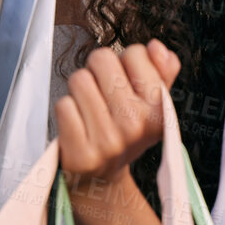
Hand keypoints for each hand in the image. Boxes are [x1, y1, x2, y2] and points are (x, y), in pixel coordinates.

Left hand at [55, 41, 180, 181]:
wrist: (101, 177)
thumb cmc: (124, 133)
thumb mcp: (151, 104)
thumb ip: (161, 72)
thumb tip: (156, 47)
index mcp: (158, 110)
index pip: (135, 53)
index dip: (125, 62)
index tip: (125, 83)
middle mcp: (136, 126)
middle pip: (101, 59)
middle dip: (97, 71)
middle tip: (102, 94)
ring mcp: (108, 142)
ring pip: (79, 80)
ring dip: (79, 90)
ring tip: (89, 110)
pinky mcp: (81, 154)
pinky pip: (63, 105)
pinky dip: (67, 111)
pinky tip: (78, 125)